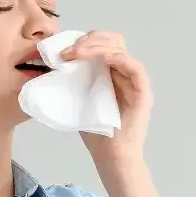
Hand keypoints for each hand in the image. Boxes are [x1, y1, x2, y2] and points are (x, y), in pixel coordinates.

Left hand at [61, 30, 152, 165]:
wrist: (112, 157)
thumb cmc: (97, 134)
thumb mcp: (78, 102)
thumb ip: (73, 83)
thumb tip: (52, 68)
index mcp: (111, 73)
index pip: (101, 45)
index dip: (84, 42)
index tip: (63, 50)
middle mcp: (124, 72)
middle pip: (112, 40)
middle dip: (89, 40)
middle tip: (69, 51)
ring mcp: (135, 79)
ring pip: (120, 48)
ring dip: (96, 46)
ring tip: (75, 53)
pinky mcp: (142, 89)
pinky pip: (132, 65)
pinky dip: (114, 57)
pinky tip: (98, 58)